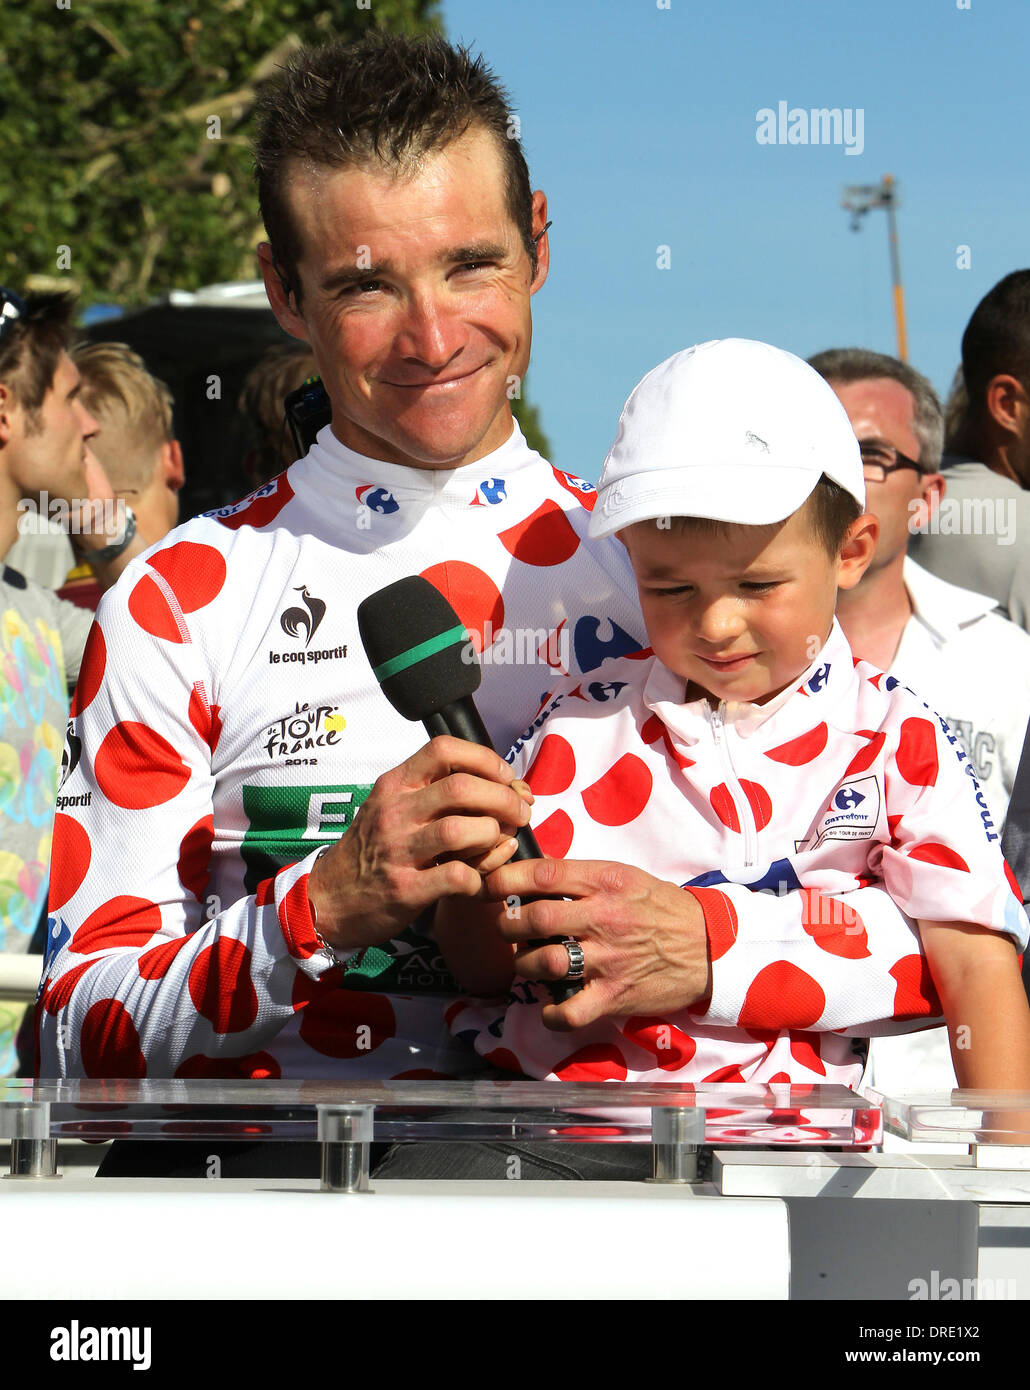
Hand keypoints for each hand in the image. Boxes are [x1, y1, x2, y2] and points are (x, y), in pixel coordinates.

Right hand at [307, 737, 532, 952]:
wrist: (328, 899)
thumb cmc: (373, 851)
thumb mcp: (393, 808)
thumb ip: (438, 794)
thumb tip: (505, 787)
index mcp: (395, 784)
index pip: (444, 749)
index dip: (485, 759)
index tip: (506, 779)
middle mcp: (394, 811)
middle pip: (462, 788)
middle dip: (504, 798)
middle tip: (521, 812)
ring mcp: (398, 850)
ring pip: (462, 830)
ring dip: (493, 836)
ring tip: (500, 843)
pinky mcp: (405, 889)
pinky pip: (458, 876)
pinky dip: (480, 877)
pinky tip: (480, 880)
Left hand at [482, 858, 711, 1029]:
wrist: (709, 946)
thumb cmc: (661, 908)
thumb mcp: (625, 877)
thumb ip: (583, 877)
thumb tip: (533, 873)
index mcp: (605, 882)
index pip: (544, 874)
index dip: (507, 879)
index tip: (489, 885)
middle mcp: (604, 918)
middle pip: (535, 918)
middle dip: (507, 924)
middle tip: (504, 927)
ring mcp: (608, 959)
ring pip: (543, 963)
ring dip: (523, 965)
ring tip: (526, 963)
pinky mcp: (614, 996)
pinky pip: (569, 1012)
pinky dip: (551, 1013)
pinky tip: (550, 1006)